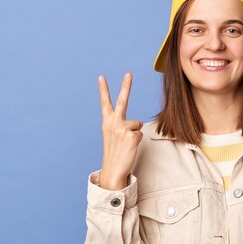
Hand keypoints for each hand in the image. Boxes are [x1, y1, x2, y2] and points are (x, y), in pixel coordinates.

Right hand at [98, 73, 142, 189]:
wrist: (113, 169)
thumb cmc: (114, 153)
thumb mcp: (113, 136)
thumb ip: (122, 125)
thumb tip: (139, 123)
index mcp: (106, 122)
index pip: (104, 103)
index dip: (103, 89)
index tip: (101, 76)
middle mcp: (113, 123)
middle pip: (122, 101)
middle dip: (125, 86)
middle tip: (128, 73)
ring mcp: (122, 128)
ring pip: (137, 124)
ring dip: (134, 134)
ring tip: (126, 144)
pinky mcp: (132, 136)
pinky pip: (140, 134)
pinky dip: (138, 141)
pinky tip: (130, 148)